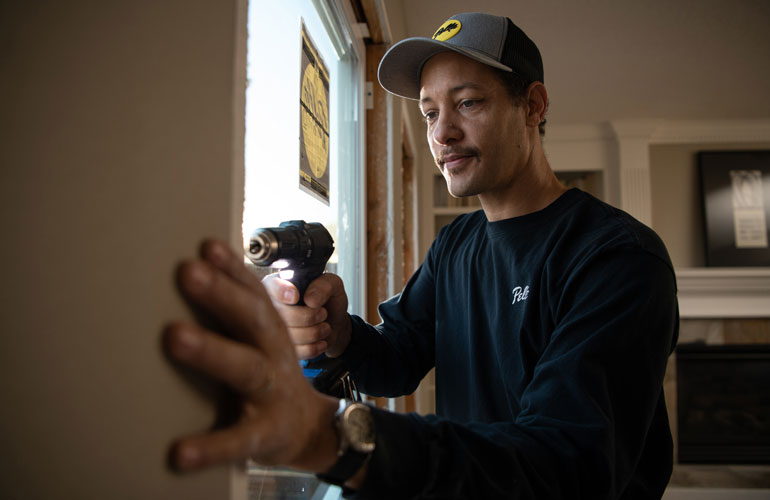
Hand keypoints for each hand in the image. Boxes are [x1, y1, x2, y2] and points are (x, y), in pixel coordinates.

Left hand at [164, 239, 338, 472]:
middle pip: (252, 320)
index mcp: (270, 331)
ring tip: (174, 336)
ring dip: (211, 350)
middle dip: (222, 295)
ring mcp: (271, 393)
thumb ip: (234, 313)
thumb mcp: (260, 341)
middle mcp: (274, 355)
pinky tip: (180, 451)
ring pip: (245, 368)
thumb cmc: (270, 375)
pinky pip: (238, 439)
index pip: (254, 294)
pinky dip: (210, 445)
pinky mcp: (264, 434)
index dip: (233, 269)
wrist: (307, 428)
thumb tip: (193, 270)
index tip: (207, 245)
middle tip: (188, 272)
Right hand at [262, 272, 351, 359]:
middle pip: (283, 315)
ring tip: (325, 326)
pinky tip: (321, 340)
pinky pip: (298, 351)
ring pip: (291, 336)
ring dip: (315, 332)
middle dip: (309, 316)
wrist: (334, 324)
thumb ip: (323, 285)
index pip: (272, 286)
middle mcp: (272, 306)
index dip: (282, 292)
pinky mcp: (284, 347)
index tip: (296, 297)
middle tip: (323, 313)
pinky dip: (315, 347)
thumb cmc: (329, 301)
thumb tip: (310, 299)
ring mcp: (275, 329)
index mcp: (280, 284)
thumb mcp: (333, 285)